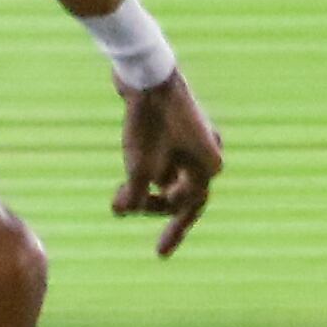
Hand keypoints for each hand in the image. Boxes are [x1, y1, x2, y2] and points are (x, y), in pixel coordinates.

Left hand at [114, 72, 222, 256]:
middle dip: (154, 206)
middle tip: (123, 209)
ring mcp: (190, 140)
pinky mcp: (173, 129)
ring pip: (170, 176)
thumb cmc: (148, 120)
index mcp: (207, 166)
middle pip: (181, 194)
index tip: (160, 254)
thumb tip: (122, 212)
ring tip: (119, 196)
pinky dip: (147, 171)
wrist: (145, 73)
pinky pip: (164, 160)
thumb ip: (134, 194)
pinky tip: (126, 180)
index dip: (174, 231)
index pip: (190, 207)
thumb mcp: (138, 164)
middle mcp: (205, 154)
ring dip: (146, 188)